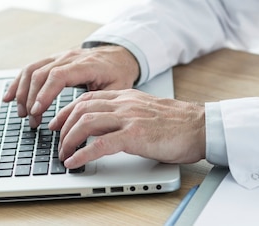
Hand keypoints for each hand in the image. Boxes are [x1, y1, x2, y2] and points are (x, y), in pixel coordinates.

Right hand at [2, 45, 139, 127]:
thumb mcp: (119, 89)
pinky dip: (18, 82)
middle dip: (31, 99)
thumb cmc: (119, 73)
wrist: (119, 54)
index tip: (37, 111)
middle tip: (32, 121)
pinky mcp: (53, 59)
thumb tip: (89, 127)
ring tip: (21, 113)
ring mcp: (59, 56)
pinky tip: (9, 96)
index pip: (58, 76)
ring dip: (22, 92)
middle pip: (41, 74)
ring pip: (32, 69)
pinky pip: (31, 68)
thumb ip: (102, 104)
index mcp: (86, 64)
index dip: (45, 93)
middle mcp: (69, 57)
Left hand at [48, 89, 205, 168]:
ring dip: (69, 140)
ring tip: (63, 154)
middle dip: (63, 126)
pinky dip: (83, 154)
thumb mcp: (146, 110)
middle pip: (81, 109)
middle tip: (56, 142)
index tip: (58, 123)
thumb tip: (108, 126)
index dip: (67, 111)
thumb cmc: (178, 123)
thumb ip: (127, 112)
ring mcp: (129, 118)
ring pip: (86, 123)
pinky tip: (75, 162)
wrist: (202, 127)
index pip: (87, 98)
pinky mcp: (135, 136)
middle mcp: (124, 103)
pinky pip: (100, 144)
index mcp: (126, 96)